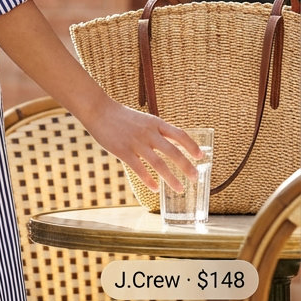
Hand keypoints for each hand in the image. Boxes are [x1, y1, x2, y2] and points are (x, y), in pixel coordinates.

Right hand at [86, 99, 201, 192]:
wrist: (99, 111)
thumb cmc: (122, 117)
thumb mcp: (144, 120)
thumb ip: (156, 131)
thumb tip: (172, 145)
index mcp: (156, 123)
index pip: (180, 135)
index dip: (192, 146)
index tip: (201, 157)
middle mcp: (149, 133)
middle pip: (173, 152)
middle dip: (187, 167)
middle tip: (195, 178)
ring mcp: (136, 143)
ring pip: (159, 164)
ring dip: (171, 178)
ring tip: (180, 189)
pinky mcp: (123, 151)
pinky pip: (139, 169)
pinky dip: (149, 180)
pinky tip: (156, 189)